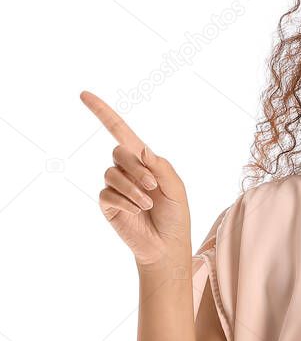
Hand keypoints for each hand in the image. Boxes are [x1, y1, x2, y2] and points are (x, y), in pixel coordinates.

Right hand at [79, 90, 190, 265]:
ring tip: (147, 205)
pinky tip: (136, 212)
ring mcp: (114, 187)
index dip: (103, 113)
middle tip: (153, 187)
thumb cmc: (175, 216)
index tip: (84, 95)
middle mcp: (126, 170)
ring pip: (112, 174)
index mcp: (143, 161)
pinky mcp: (107, 204)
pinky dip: (125, 202)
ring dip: (133, 189)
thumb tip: (142, 150)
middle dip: (137, 168)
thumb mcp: (176, 189)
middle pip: (119, 152)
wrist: (167, 246)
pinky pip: (108, 194)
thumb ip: (161, 167)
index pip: (119, 132)